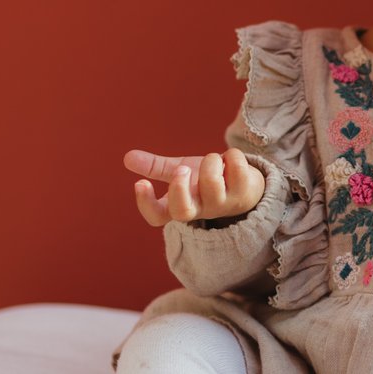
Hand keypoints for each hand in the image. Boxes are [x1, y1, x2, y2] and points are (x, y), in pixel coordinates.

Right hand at [124, 148, 265, 226]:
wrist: (245, 185)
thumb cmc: (207, 179)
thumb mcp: (181, 171)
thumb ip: (156, 167)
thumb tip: (127, 158)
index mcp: (180, 205)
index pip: (156, 217)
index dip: (145, 203)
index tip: (140, 183)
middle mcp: (200, 209)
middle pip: (182, 212)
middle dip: (179, 188)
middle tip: (181, 169)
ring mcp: (223, 203)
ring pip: (212, 184)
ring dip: (210, 162)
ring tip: (213, 159)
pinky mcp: (244, 193)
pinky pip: (236, 169)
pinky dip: (232, 156)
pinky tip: (231, 160)